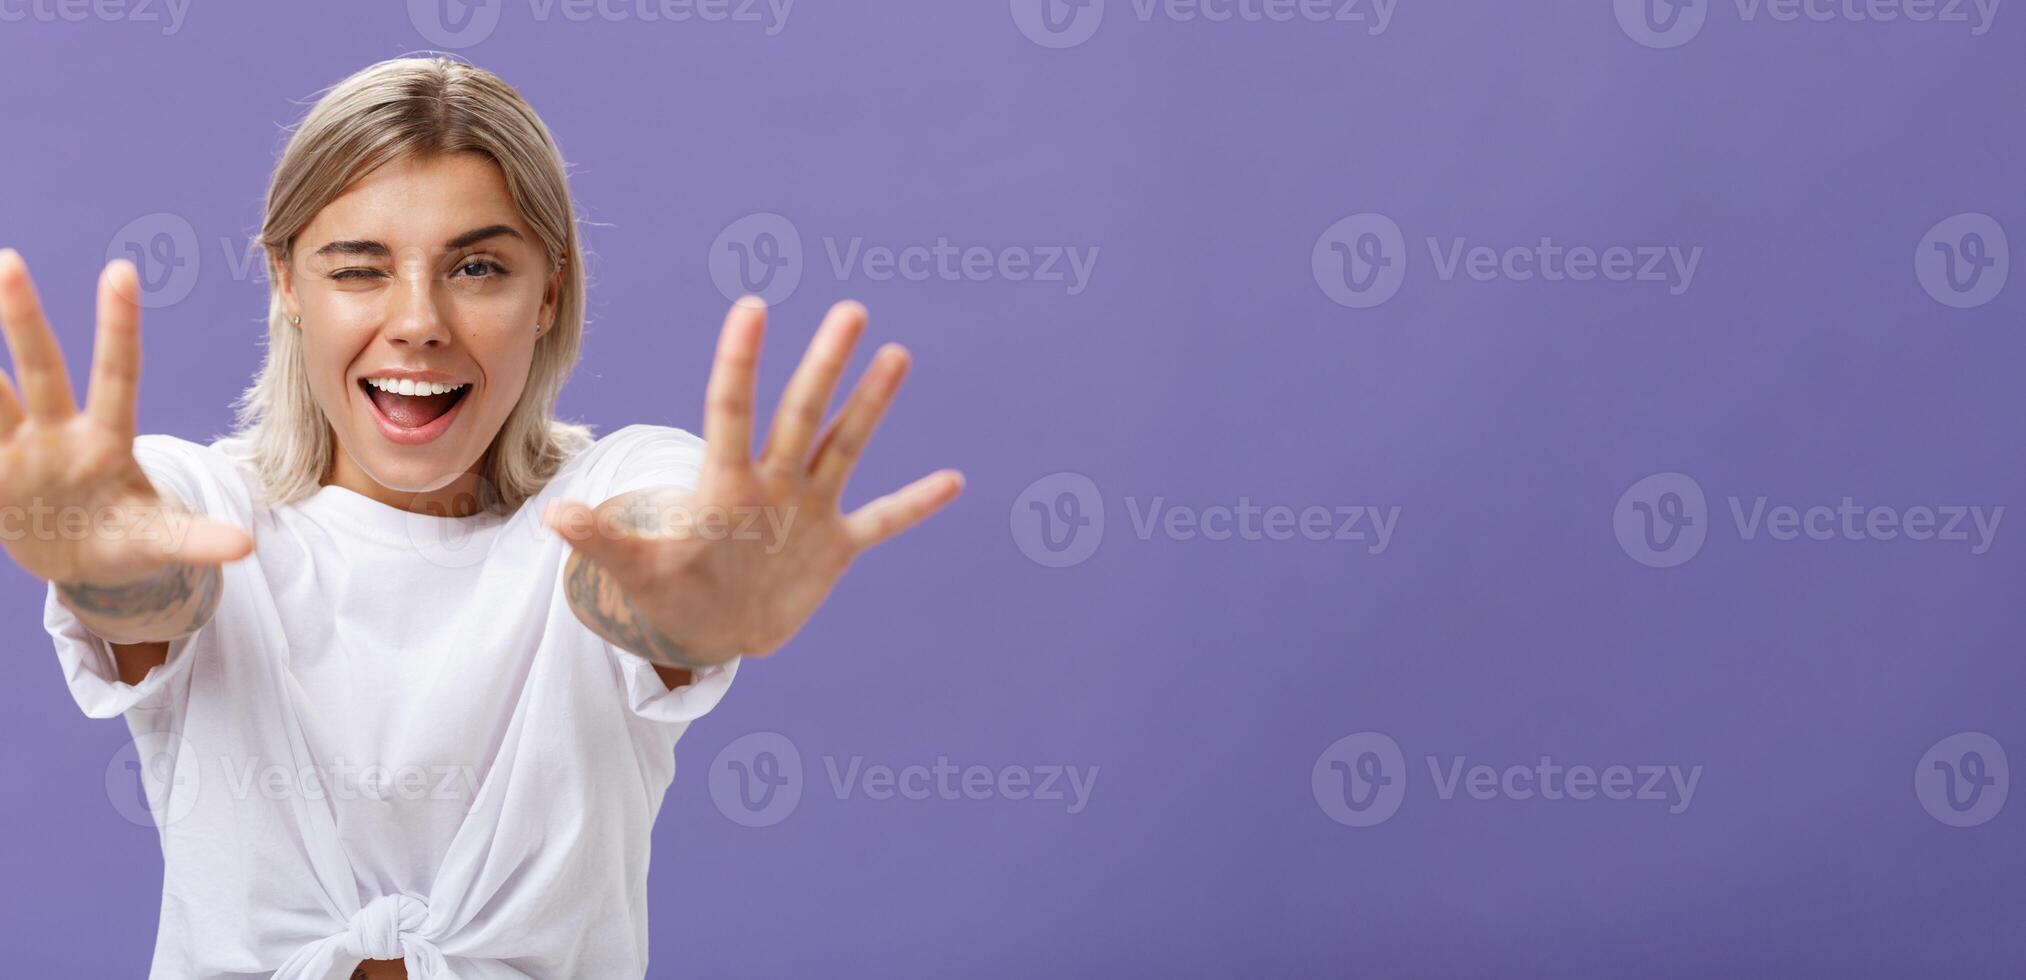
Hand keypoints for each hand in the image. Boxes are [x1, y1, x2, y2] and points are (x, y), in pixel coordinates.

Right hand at [0, 250, 252, 585]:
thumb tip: (244, 546)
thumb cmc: (129, 538)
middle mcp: (58, 434)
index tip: (121, 271)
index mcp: (108, 441)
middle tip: (10, 261)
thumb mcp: (159, 540)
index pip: (117, 375)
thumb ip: (194, 538)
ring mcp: (18, 453)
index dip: (118, 327)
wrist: (82, 564)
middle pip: (41, 369)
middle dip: (23, 317)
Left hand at [544, 298, 962, 664]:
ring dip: (872, 406)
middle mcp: (773, 484)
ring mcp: (809, 510)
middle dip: (825, 365)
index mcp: (725, 486)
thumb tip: (556, 516)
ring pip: (845, 448)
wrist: (712, 627)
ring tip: (897, 355)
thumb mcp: (637, 572)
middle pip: (801, 414)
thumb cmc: (671, 590)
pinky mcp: (836, 545)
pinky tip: (954, 480)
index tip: (752, 305)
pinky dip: (914, 504)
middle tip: (850, 310)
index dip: (739, 361)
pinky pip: (883, 520)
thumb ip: (604, 542)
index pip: (731, 410)